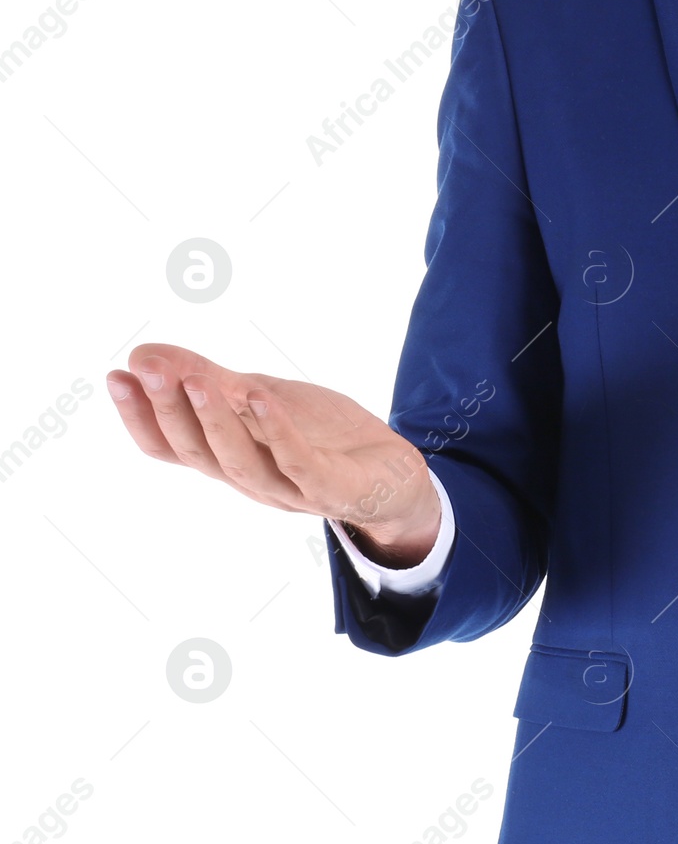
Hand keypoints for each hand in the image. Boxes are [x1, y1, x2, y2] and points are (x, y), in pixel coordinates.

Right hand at [107, 343, 440, 563]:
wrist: (395, 473)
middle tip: (146, 367)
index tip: (116, 374)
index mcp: (229, 460)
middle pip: (198, 454)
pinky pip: (300, 465)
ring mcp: (292, 490)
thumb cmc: (323, 437)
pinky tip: (263, 397)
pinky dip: (279, 433)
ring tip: (196, 379)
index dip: (140, 417)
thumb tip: (144, 353)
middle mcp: (252, 481)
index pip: (171, 448)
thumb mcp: (262, 398)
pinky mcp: (334, 490)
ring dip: (215, 421)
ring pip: (240, 464)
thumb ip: (210, 380)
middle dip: (168, 410)